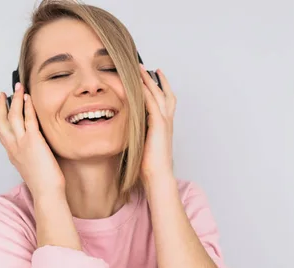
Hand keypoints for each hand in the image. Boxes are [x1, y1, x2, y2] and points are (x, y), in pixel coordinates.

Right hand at [0, 83, 65, 197]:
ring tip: (18, 88)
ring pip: (14, 116)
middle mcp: (13, 147)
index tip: (2, 108)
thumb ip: (30, 156)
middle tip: (3, 93)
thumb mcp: (32, 167)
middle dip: (2, 105)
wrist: (46, 192)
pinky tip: (28, 98)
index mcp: (13, 154)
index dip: (0, 118)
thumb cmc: (43, 184)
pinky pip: (28, 119)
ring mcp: (22, 143)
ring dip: (15, 100)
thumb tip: (37, 151)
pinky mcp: (33, 141)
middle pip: (2, 121)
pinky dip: (27, 106)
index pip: (2, 132)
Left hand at [139, 65, 175, 182]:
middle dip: (155, 79)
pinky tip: (138, 84)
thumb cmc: (149, 165)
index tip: (152, 76)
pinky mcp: (159, 125)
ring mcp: (164, 122)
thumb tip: (126, 128)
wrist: (158, 176)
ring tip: (140, 68)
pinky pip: (152, 103)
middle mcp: (166, 121)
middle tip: (145, 66)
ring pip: (158, 94)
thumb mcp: (142, 144)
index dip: (158, 87)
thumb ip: (138, 133)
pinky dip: (146, 92)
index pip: (163, 101)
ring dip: (148, 80)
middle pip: (164, 93)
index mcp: (163, 126)